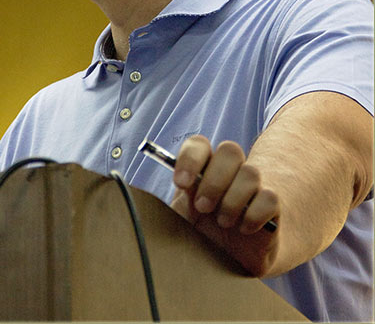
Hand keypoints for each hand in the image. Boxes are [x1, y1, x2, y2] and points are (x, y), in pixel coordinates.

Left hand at [170, 135, 280, 276]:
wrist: (231, 263)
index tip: (181, 183)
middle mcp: (229, 174)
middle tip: (203, 208)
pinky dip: (255, 214)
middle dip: (214, 180)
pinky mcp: (272, 208)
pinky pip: (270, 197)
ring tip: (224, 222)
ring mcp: (253, 188)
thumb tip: (138, 203)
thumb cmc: (199, 238)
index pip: (199, 145)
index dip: (190, 159)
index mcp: (203, 171)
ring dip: (233, 200)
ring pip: (251, 172)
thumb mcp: (178, 223)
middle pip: (231, 150)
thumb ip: (167, 208)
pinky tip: (244, 229)